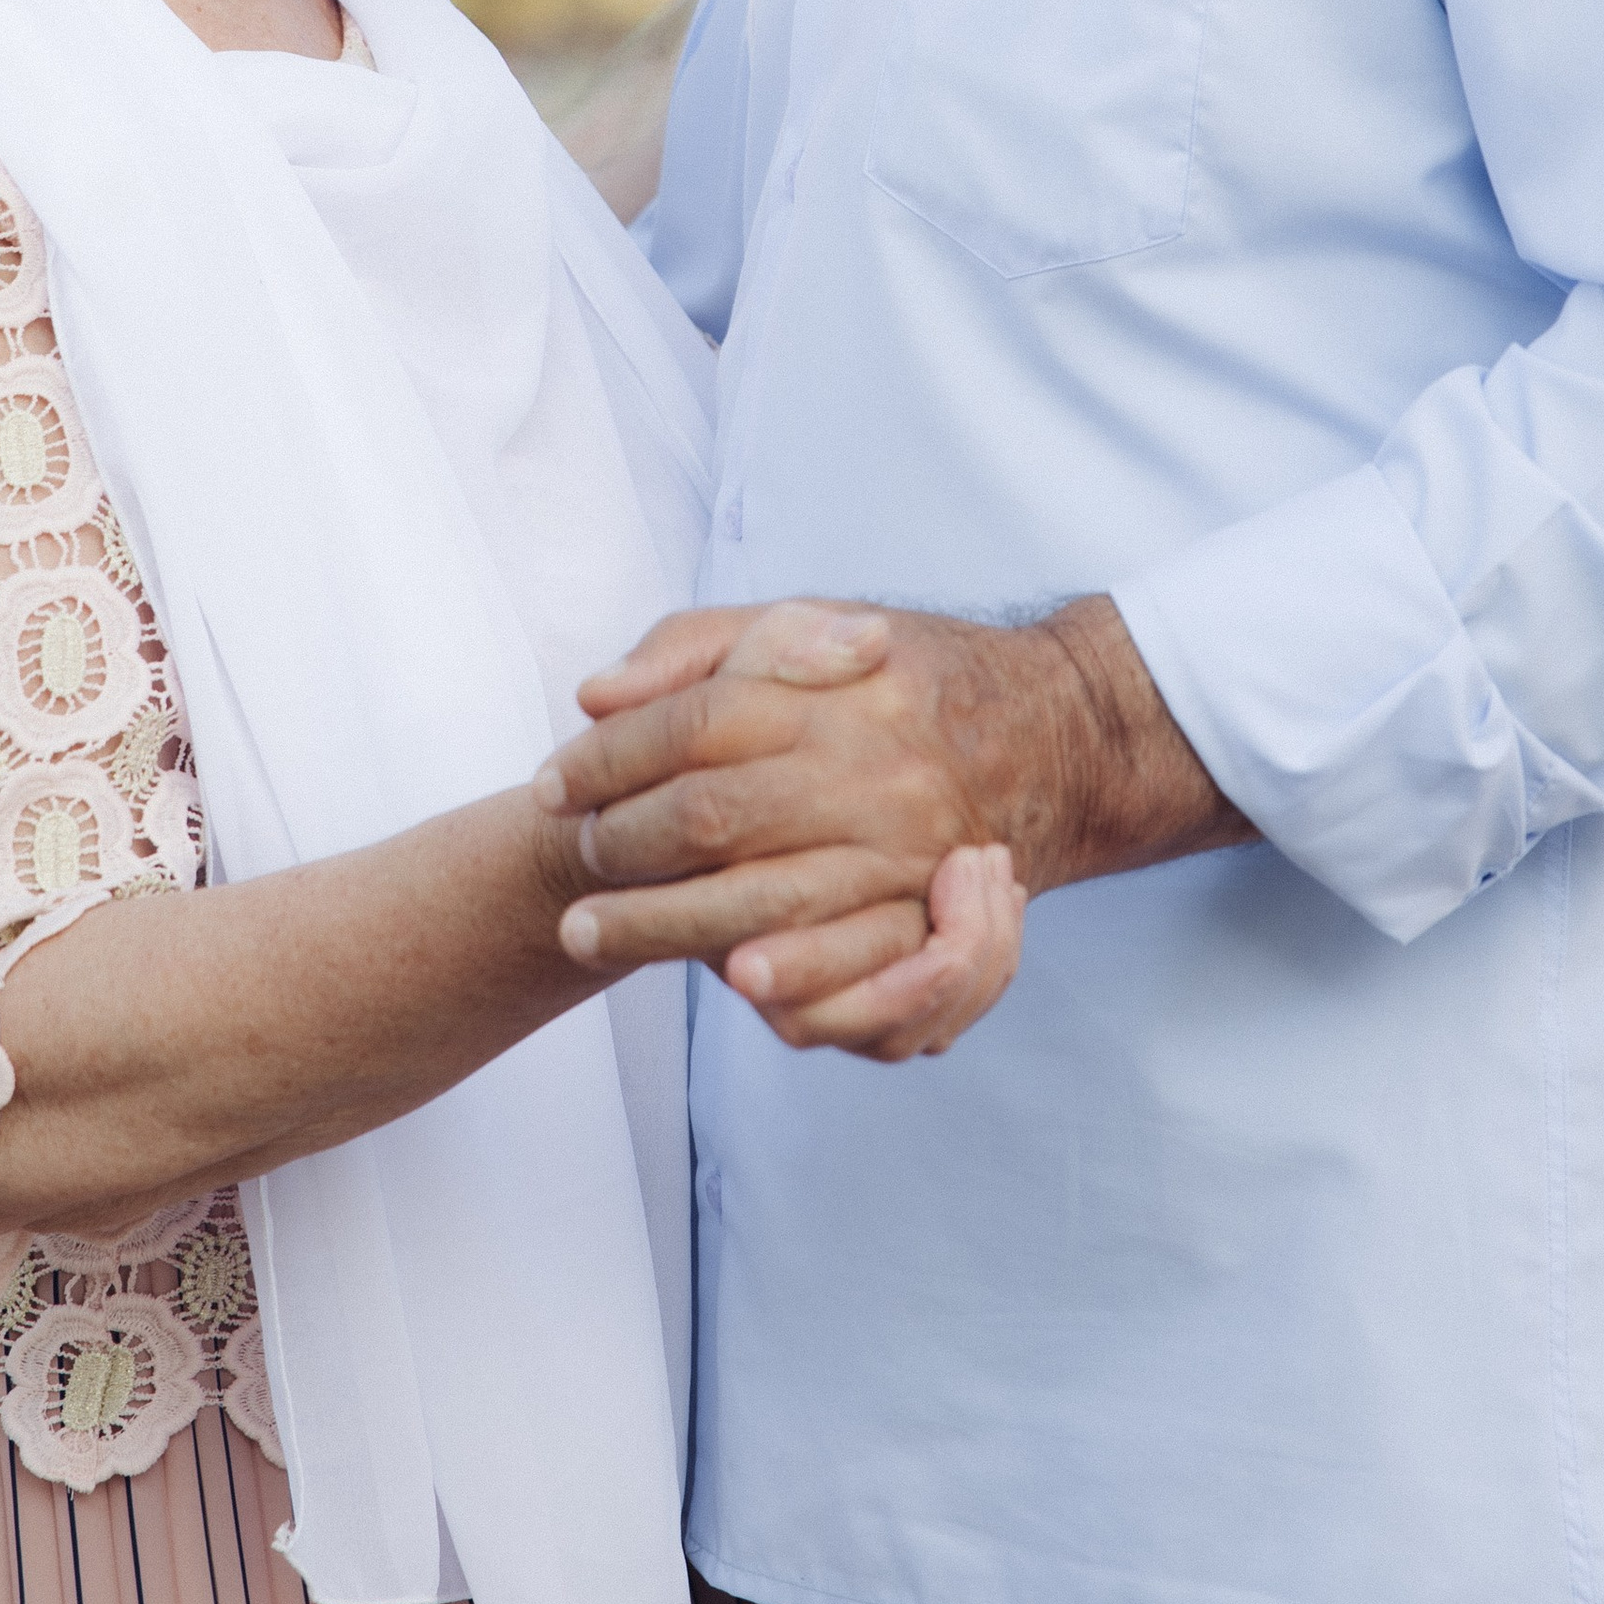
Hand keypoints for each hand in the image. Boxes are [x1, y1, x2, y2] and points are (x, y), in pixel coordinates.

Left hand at [540, 592, 1247, 1049]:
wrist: (1054, 730)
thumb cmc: (904, 672)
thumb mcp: (806, 622)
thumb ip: (697, 645)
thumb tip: (594, 696)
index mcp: (828, 686)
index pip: (689, 724)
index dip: (605, 758)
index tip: (550, 784)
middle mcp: (864, 765)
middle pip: (707, 815)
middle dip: (617, 846)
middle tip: (567, 858)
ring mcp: (898, 846)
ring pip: (757, 901)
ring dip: (658, 926)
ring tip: (584, 930)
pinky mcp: (925, 910)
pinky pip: (843, 966)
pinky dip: (774, 981)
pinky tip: (711, 979)